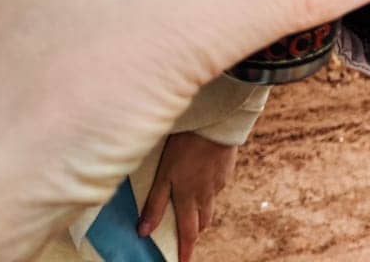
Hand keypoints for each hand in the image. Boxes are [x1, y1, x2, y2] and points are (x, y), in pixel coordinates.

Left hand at [138, 132, 236, 261]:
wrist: (218, 121)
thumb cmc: (186, 146)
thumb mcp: (165, 174)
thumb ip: (155, 203)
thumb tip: (144, 232)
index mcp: (189, 198)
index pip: (188, 233)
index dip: (186, 251)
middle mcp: (206, 194)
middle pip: (203, 221)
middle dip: (195, 231)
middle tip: (188, 237)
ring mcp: (219, 180)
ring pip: (211, 204)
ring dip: (203, 211)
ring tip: (194, 208)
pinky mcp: (226, 166)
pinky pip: (217, 185)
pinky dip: (209, 189)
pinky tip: (203, 177)